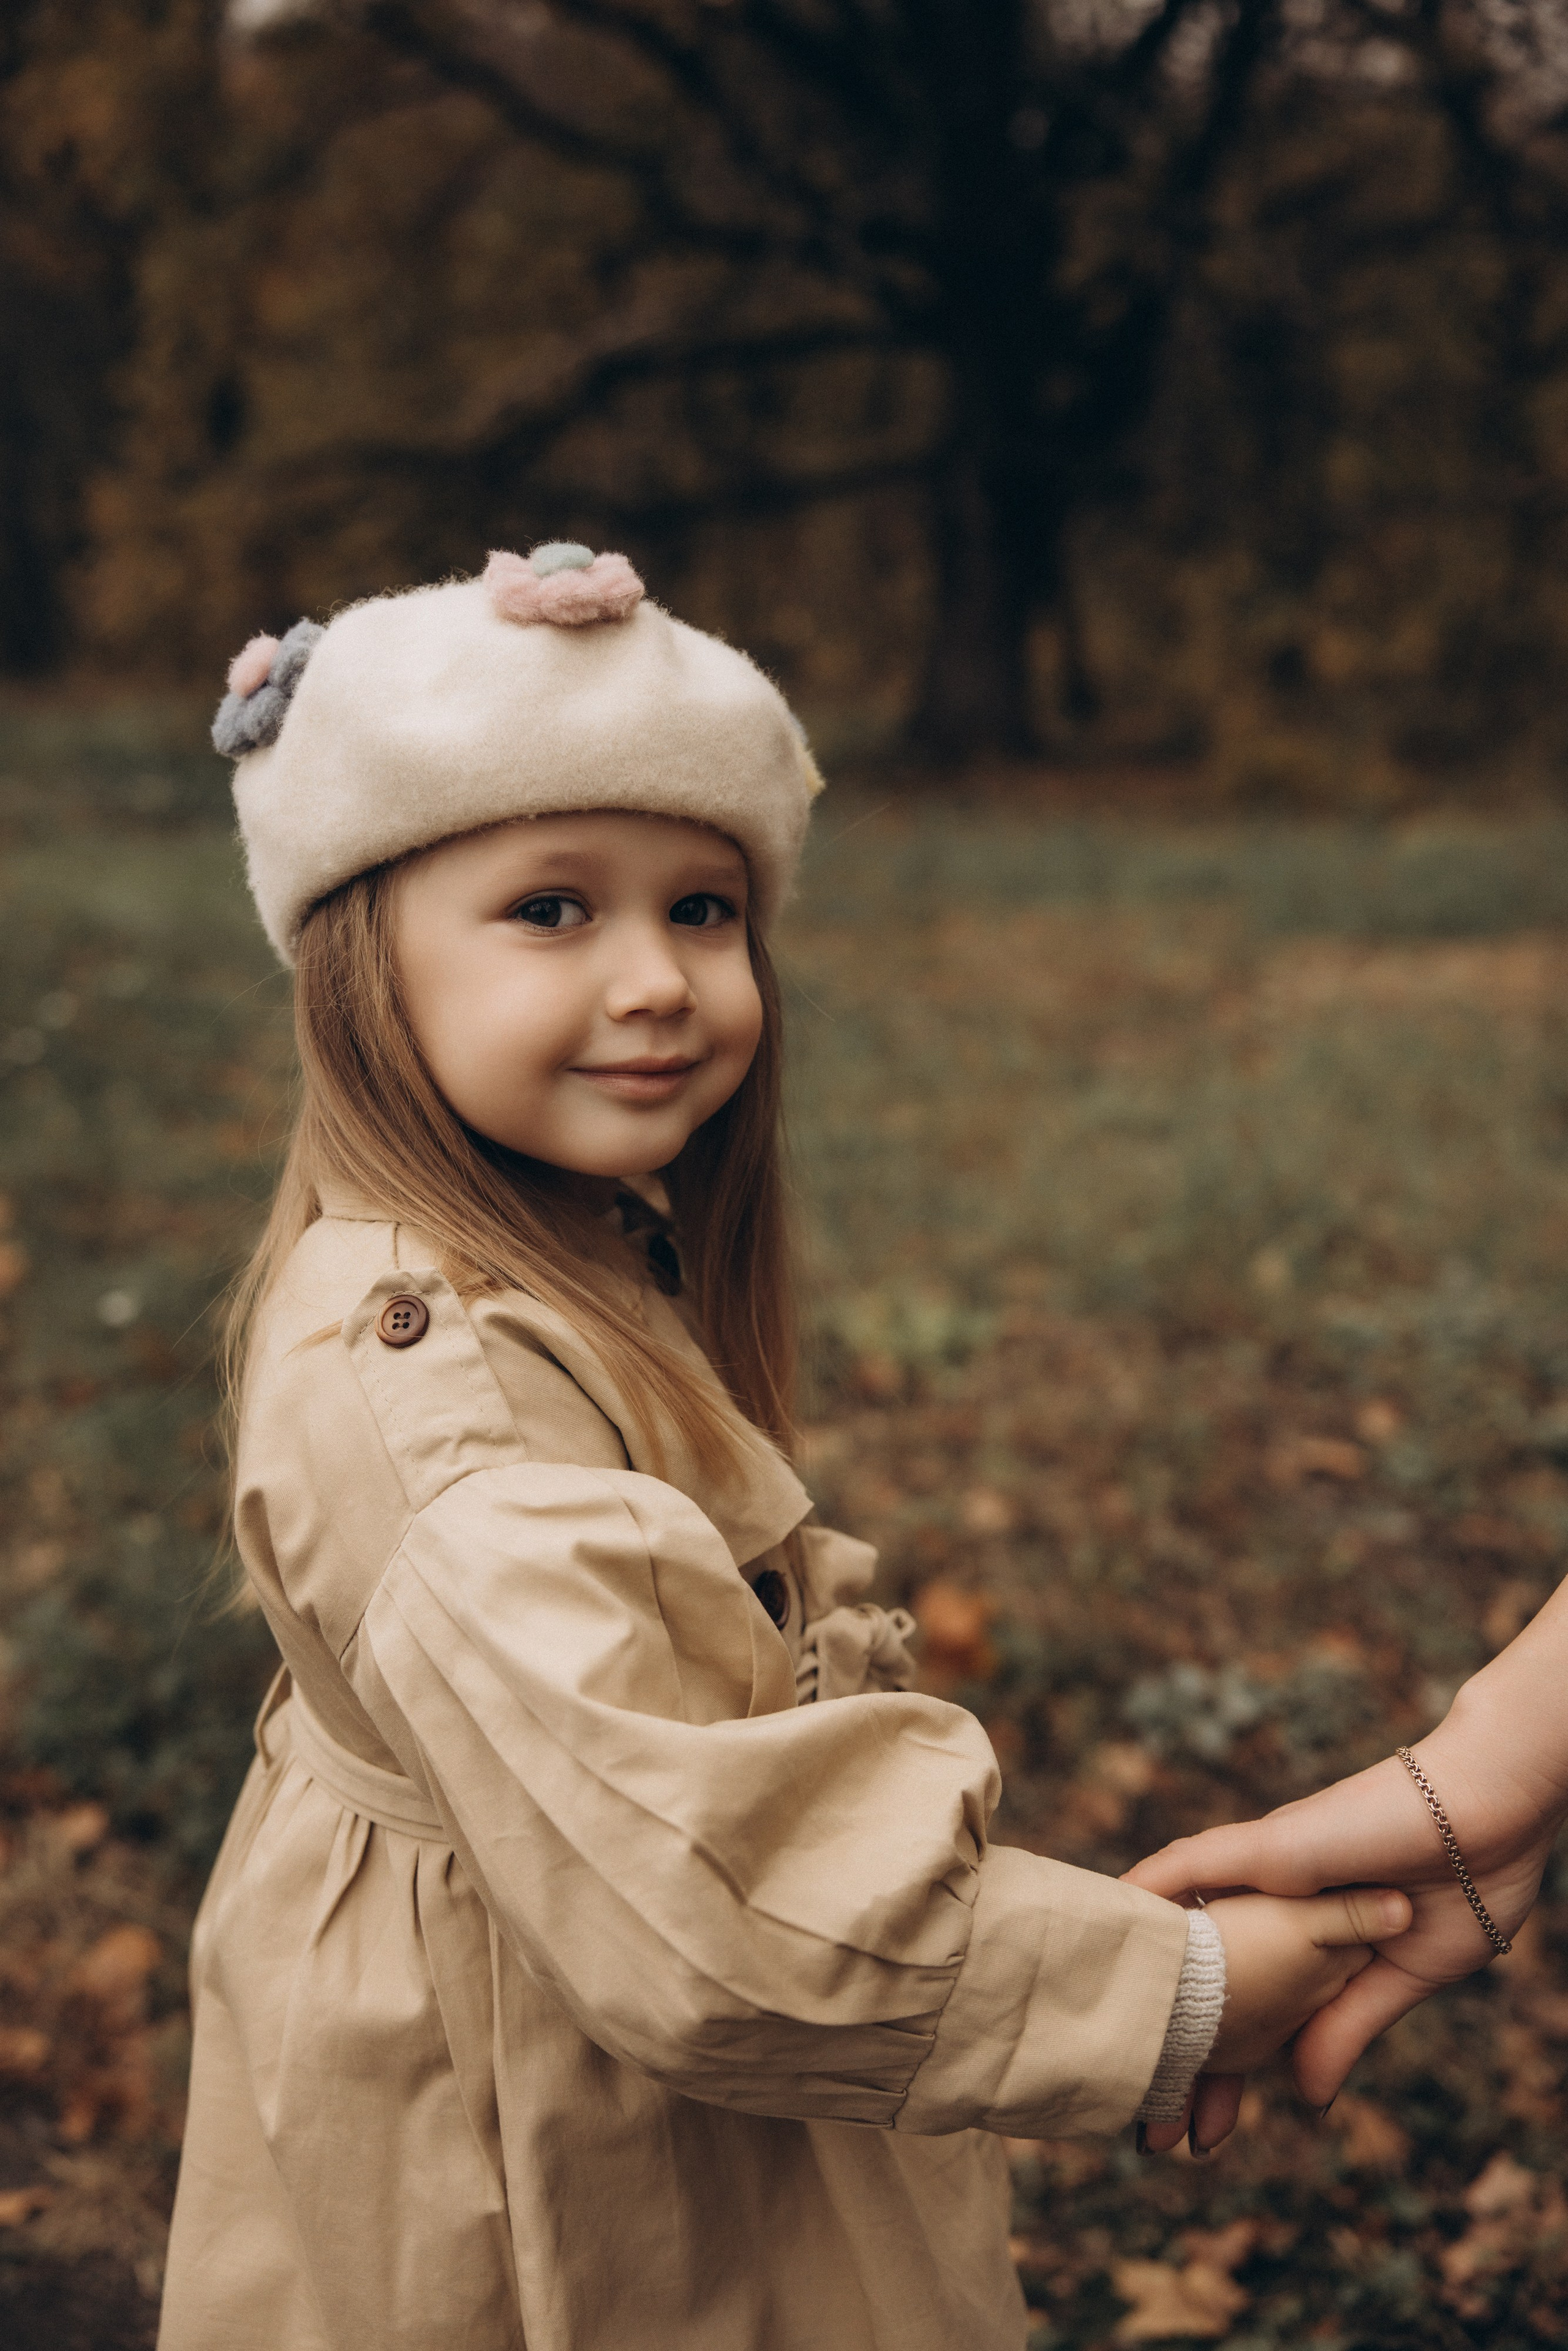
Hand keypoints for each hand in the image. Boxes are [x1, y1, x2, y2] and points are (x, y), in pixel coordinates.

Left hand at [1128, 1696, 1563, 2110]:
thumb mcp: (1400, 1975)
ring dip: (1155, 1984)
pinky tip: (1111, 1912)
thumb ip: (1346, 2023)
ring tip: (1114, 2048)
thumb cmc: (1468, 1883)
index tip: (1201, 2136)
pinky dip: (1152, 1887)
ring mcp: (1272, 1876)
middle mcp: (1278, 1909)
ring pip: (1191, 1931)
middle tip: (1151, 2134)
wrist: (1498, 1817)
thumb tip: (1305, 2094)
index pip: (1254, 2016)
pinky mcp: (1275, 1846)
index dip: (1227, 2078)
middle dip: (1182, 2059)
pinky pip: (1195, 1863)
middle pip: (1211, 1984)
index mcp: (1312, 1943)